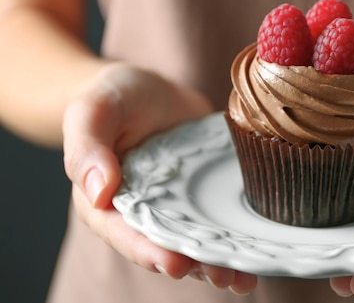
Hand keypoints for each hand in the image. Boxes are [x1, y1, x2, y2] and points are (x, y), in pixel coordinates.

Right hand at [63, 63, 256, 293]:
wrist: (149, 88)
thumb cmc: (113, 98)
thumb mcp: (91, 111)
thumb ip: (87, 149)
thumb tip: (98, 193)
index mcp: (107, 203)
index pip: (126, 234)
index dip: (150, 252)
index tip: (176, 263)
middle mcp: (143, 213)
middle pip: (167, 247)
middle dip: (195, 265)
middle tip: (222, 275)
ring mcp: (176, 206)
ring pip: (196, 242)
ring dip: (218, 262)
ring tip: (244, 276)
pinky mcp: (202, 195)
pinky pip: (217, 219)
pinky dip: (235, 237)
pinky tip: (257, 254)